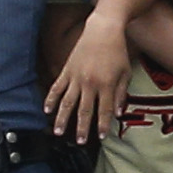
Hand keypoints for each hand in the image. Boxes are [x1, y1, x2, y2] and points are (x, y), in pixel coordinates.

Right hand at [46, 16, 133, 138]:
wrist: (103, 30)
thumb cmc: (117, 51)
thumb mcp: (125, 72)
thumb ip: (121, 93)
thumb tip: (118, 113)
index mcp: (106, 84)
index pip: (104, 110)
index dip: (102, 125)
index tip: (101, 137)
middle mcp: (89, 83)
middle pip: (84, 110)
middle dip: (82, 128)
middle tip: (79, 141)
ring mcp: (75, 77)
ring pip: (67, 102)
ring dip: (62, 119)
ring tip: (59, 132)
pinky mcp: (66, 70)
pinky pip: (56, 88)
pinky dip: (50, 100)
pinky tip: (46, 110)